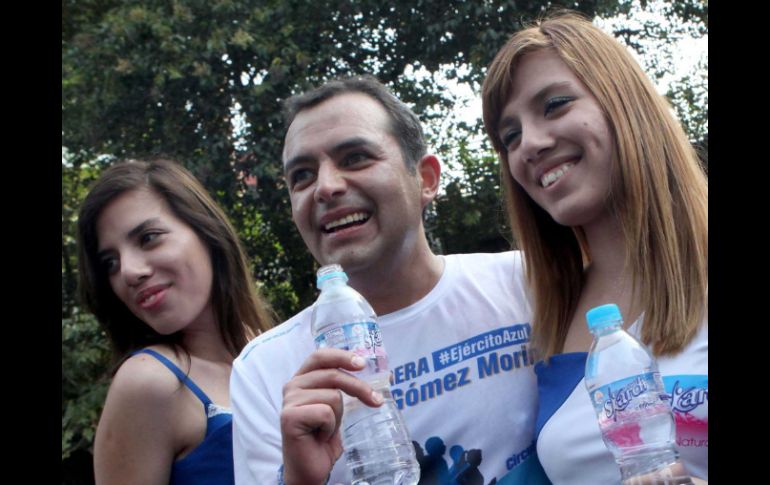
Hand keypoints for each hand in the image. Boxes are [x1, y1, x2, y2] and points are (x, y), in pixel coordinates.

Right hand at [280, 348, 383, 484]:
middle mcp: (292, 385)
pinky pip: (325, 413)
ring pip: (333, 396)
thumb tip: (385, 375)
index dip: (342, 356)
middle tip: (376, 401)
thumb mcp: (338, 407)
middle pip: (333, 374)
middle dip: (359, 388)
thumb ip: (348, 387)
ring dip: (338, 418)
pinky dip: (330, 428)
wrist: (310, 468)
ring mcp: (289, 401)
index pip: (321, 356)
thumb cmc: (323, 436)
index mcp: (302, 379)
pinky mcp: (290, 416)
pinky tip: (319, 436)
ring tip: (326, 429)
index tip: (363, 364)